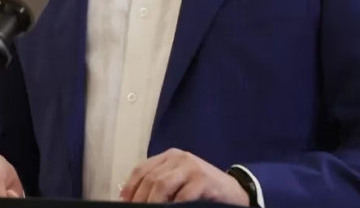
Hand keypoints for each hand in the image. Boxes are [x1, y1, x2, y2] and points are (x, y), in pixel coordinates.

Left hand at [121, 149, 249, 204]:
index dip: (130, 187)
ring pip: (162, 185)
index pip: (142, 169)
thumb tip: (133, 199)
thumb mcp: (179, 181)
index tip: (123, 202)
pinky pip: (182, 196)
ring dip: (152, 203)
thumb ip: (160, 184)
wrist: (236, 191)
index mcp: (169, 156)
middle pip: (150, 178)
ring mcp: (192, 167)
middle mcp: (179, 157)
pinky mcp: (203, 180)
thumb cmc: (203, 189)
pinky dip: (173, 206)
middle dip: (140, 198)